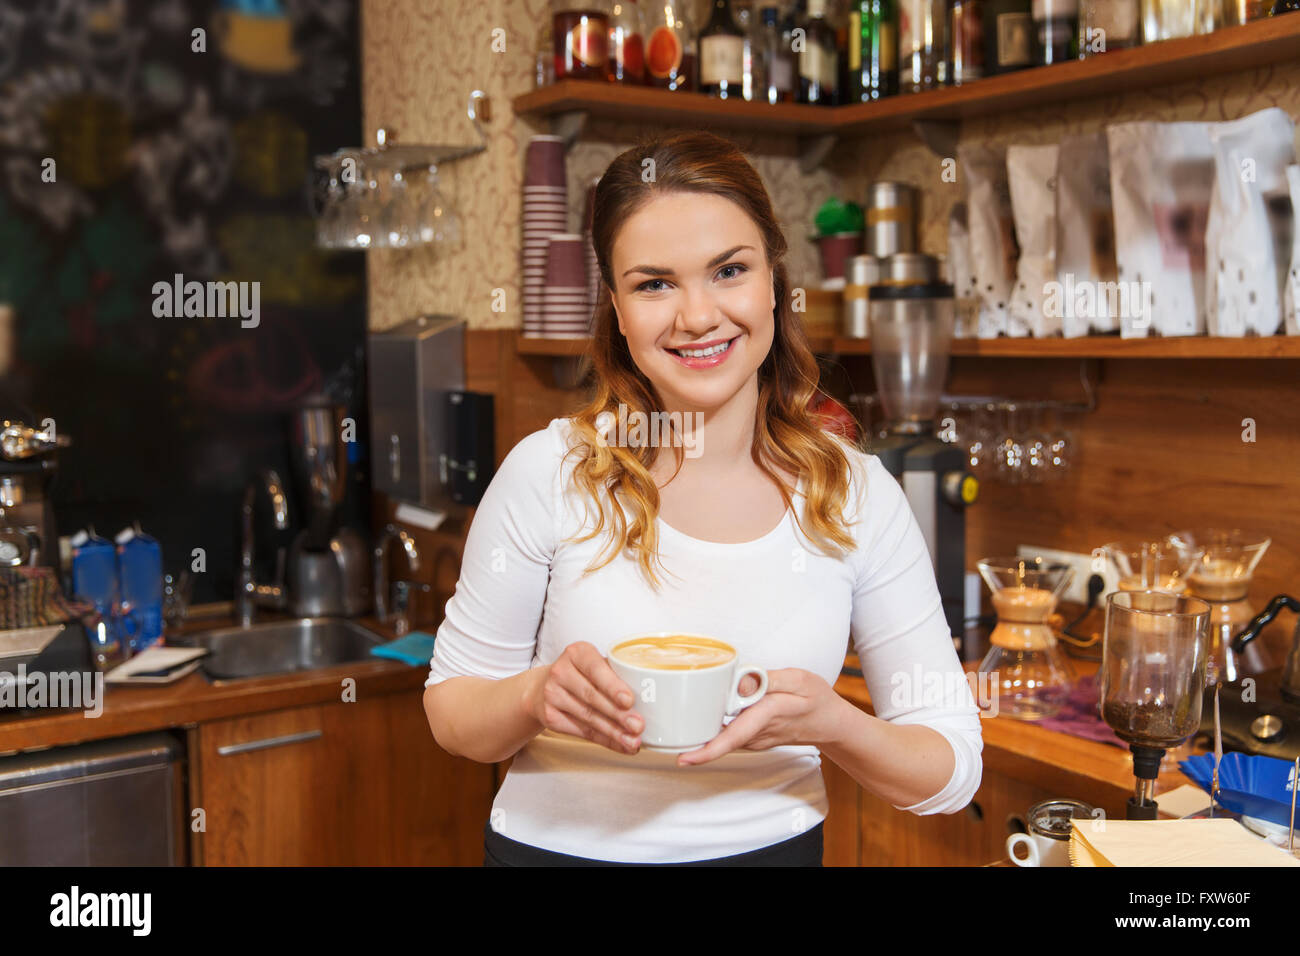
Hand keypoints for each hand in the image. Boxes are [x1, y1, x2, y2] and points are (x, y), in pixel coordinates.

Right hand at [523, 641, 643, 754]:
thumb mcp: (594, 665)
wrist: (542, 688)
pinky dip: (604, 741)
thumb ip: (616, 675)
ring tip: (633, 740)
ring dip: (614, 732)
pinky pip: (582, 732)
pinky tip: (620, 745)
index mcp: (577, 652)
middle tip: (638, 725)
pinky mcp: (550, 717)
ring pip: (588, 717)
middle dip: (618, 714)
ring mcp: (552, 694)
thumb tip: (650, 698)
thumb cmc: (581, 674)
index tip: (629, 700)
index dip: (613, 686)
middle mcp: (560, 671)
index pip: (596, 668)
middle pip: (593, 696)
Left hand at [676, 668, 847, 766]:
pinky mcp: (752, 738)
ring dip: (699, 738)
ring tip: (671, 729)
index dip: (709, 750)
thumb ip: (770, 679)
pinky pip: (728, 735)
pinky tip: (697, 721)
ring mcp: (754, 739)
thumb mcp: (799, 680)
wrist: (830, 723)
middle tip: (659, 740)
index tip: (684, 758)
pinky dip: (712, 732)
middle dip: (692, 744)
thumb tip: (744, 681)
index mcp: (767, 716)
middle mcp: (757, 733)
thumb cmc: (815, 698)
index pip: (734, 735)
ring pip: (722, 738)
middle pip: (720, 739)